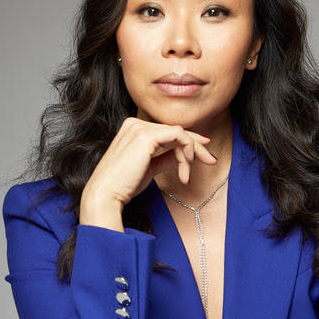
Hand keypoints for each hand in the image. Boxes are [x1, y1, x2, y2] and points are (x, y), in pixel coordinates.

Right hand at [80, 117, 216, 207]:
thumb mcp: (149, 168)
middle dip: (197, 147)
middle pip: (175, 131)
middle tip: (211, 160)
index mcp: (133, 129)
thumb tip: (181, 155)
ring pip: (179, 133)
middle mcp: (135, 123)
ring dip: (190, 154)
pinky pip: (178, 136)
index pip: (167, 132)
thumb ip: (165, 158)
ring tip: (187, 175)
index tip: (203, 153)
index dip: (188, 141)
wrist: (106, 194)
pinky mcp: (146, 135)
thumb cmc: (123, 185)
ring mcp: (139, 127)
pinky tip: (187, 164)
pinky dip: (187, 149)